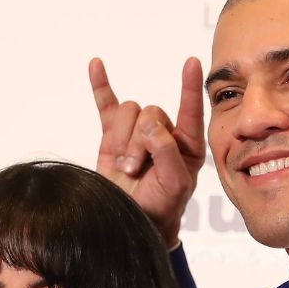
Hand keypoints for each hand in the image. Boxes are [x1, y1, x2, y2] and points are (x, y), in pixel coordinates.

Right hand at [89, 57, 204, 247]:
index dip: (191, 86)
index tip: (192, 63)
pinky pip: (107, 104)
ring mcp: (137, 132)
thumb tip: (148, 124)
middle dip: (140, 141)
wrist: (132, 224)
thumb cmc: (161, 206)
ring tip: (125, 167)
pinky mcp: (113, 136)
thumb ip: (167, 151)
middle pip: (151, 112)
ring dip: (123, 138)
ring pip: (129, 111)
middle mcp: (164, 133)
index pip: (191, 109)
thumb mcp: (175, 183)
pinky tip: (96, 65)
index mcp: (188, 143)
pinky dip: (101, 86)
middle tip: (136, 169)